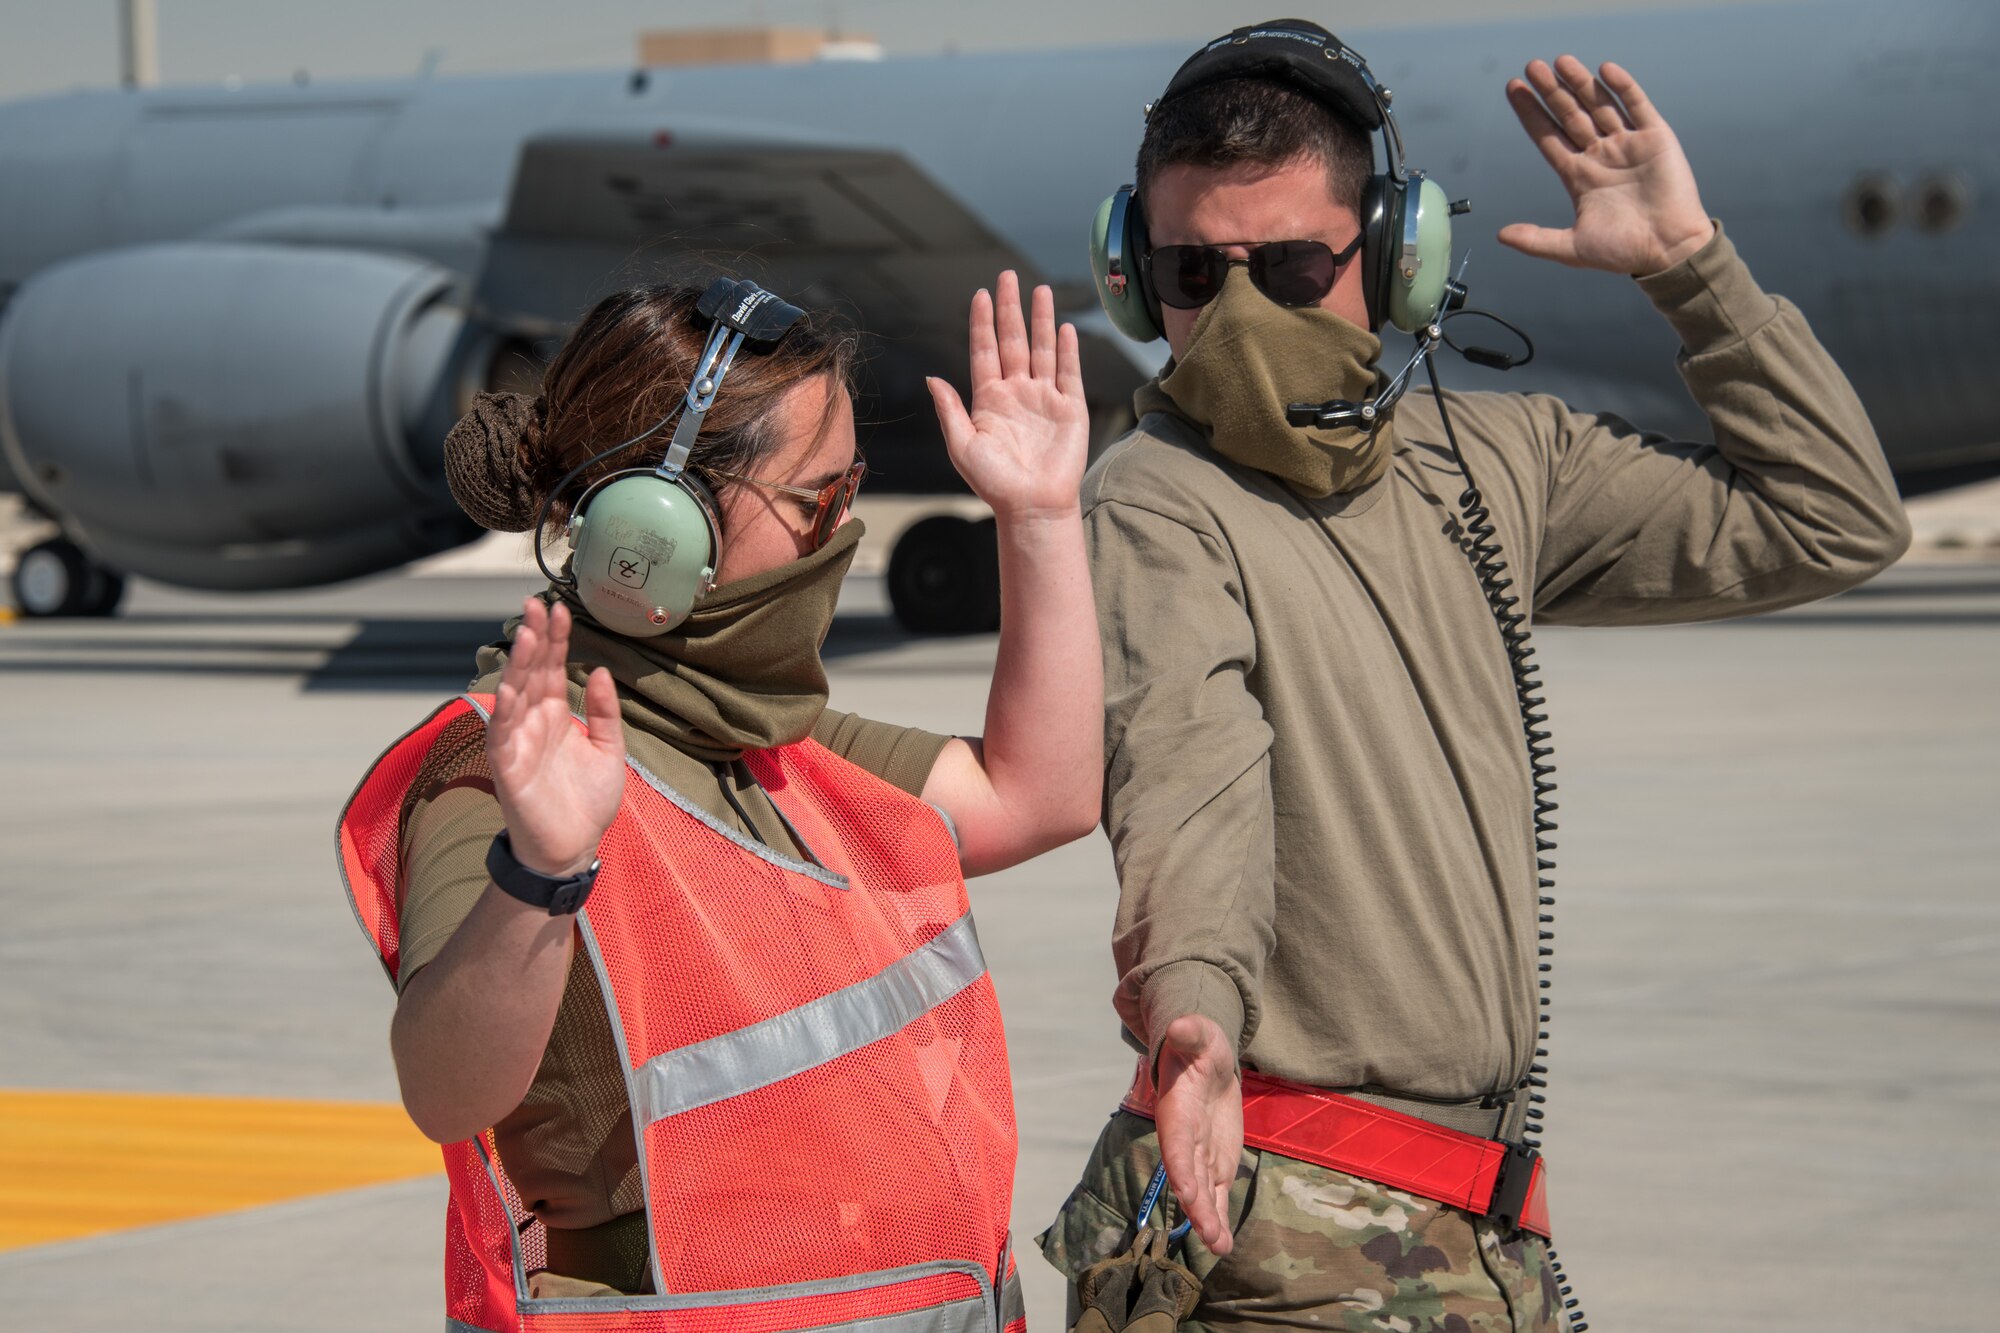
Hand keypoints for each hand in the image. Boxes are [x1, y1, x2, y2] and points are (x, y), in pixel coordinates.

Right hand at [485, 598, 625, 877]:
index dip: (555, 639)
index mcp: (555, 716)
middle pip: (530, 672)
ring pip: (514, 695)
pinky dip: (504, 710)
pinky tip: (510, 686)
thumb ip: (605, 712)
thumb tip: (600, 670)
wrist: (574, 849)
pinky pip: (502, 734)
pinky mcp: (507, 767)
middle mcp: (533, 723)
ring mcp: (517, 742)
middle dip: (533, 639)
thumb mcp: (610, 749)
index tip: (559, 609)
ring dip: (517, 666)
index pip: (551, 668)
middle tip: (535, 605)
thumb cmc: (587, 802)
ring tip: (525, 634)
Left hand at [927, 271, 1089, 522]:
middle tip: (1008, 275)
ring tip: (1040, 290)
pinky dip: (1067, 349)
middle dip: (1010, 308)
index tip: (980, 294)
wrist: (1032, 505)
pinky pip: (1068, 372)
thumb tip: (931, 377)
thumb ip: (949, 410)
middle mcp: (1016, 392)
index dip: (982, 322)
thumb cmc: (994, 482)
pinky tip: (1064, 327)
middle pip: (1013, 340)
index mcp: (988, 399)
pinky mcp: (1070, 408)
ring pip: (1042, 349)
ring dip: (1041, 320)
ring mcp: (1044, 398)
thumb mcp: (962, 445)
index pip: (984, 350)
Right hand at [1154, 1014, 1242, 1255]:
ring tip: (1219, 1246)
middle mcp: (1184, 1139)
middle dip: (1198, 1205)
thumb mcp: (1198, 1034)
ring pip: (1204, 1192)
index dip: (1182, 1166)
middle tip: (1210, 1234)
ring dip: (1210, 1220)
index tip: (1189, 1191)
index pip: (1178, 1143)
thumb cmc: (1198, 1044)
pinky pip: (1217, 1194)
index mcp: (1177, 1110)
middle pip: (1190, 1176)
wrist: (1205, 1061)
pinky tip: (1223, 1244)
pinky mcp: (1215, 1163)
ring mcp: (1200, 1155)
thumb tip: (1180, 1026)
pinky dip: (1219, 1217)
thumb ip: (1190, 1033)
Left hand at [1500, 56, 1713, 275]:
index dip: (1531, 114)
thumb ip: (1536, 240)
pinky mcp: (1656, 138)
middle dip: (1551, 91)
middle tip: (1532, 66)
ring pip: (1598, 105)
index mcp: (1578, 176)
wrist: (1668, 251)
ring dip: (1580, 83)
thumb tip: (1500, 235)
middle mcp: (1600, 155)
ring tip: (1560, 61)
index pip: (1548, 137)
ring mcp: (1627, 144)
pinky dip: (1623, 87)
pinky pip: (1637, 106)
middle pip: (1569, 115)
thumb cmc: (1622, 252)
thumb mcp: (1571, 248)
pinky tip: (1604, 70)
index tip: (1514, 88)